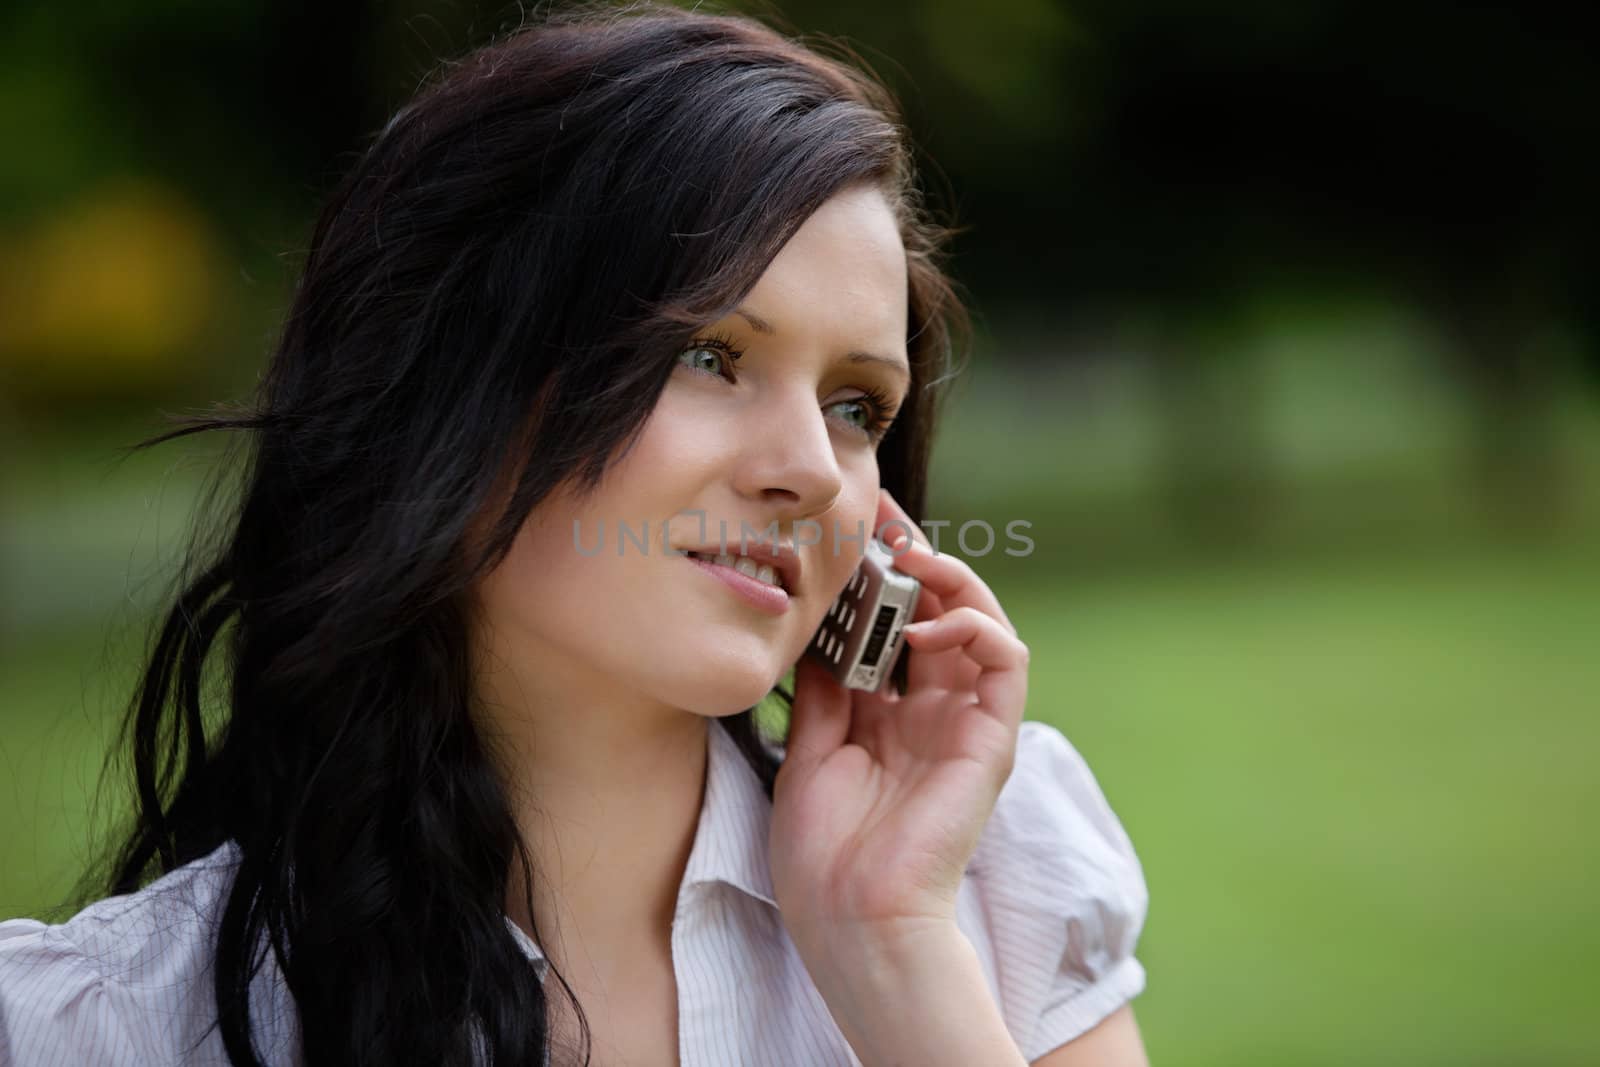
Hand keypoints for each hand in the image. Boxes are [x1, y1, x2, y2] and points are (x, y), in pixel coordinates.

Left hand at [770, 489, 1029, 948]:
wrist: (852, 920)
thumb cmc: (823, 856)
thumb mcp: (807, 752)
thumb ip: (823, 691)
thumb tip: (817, 629)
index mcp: (886, 718)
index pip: (892, 626)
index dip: (878, 576)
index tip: (851, 529)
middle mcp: (930, 713)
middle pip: (936, 613)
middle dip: (914, 557)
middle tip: (884, 515)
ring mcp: (964, 724)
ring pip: (981, 624)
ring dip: (951, 581)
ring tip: (911, 558)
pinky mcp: (990, 740)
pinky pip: (1005, 662)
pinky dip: (975, 626)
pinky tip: (928, 623)